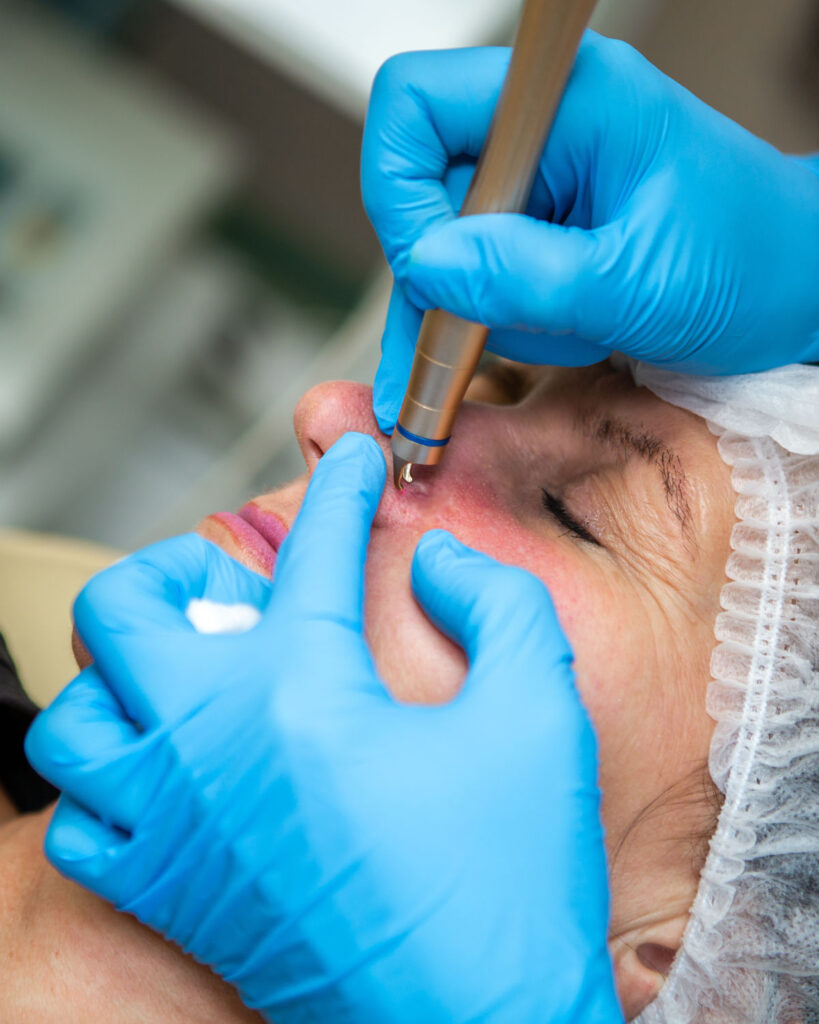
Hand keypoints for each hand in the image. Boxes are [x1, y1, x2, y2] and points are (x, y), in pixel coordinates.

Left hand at [27, 432, 622, 1023]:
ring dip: (123, 674)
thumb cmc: (510, 883)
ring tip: (192, 673)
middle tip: (238, 583)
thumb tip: (434, 560)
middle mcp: (212, 749)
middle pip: (120, 611)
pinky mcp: (172, 896)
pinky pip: (81, 820)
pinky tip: (175, 771)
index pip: (309, 550)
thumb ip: (495, 602)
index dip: (341, 489)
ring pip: (75, 717)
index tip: (353, 464)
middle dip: (175, 568)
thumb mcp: (539, 714)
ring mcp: (176, 828)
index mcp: (303, 694)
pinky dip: (109, 779)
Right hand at [361, 33, 818, 430]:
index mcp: (567, 101)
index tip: (433, 267)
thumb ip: (526, 276)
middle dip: (445, 276)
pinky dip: (487, 319)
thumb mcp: (637, 284)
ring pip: (442, 243)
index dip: (400, 190)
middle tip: (484, 331)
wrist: (793, 288)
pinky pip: (473, 268)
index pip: (415, 104)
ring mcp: (538, 177)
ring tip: (563, 327)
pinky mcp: (539, 221)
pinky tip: (540, 338)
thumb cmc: (749, 264)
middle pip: (420, 188)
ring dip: (481, 309)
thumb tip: (425, 266)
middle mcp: (542, 128)